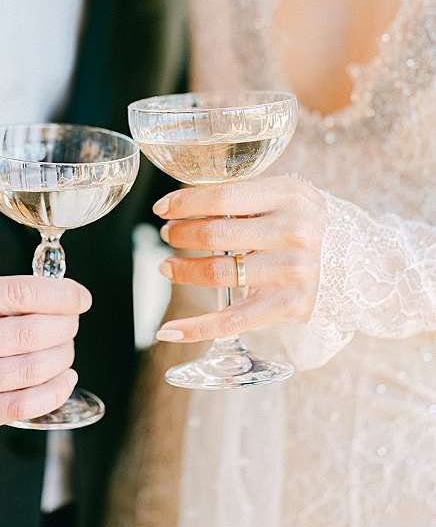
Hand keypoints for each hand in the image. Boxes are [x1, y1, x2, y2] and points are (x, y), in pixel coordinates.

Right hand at [0, 275, 91, 442]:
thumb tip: (39, 300)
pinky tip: (62, 380)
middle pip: (32, 333)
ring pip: (31, 369)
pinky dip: (51, 392)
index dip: (62, 296)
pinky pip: (18, 406)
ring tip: (66, 351)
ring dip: (63, 358)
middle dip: (67, 327)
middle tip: (72, 324)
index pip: (20, 293)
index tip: (80, 297)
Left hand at [153, 175, 326, 341]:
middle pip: (214, 235)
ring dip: (182, 270)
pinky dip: (195, 328)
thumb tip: (189, 203)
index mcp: (288, 196)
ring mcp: (292, 271)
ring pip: (217, 273)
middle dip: (179, 234)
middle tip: (167, 234)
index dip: (184, 203)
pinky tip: (168, 331)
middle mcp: (292, 231)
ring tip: (168, 266)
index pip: (222, 197)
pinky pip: (231, 320)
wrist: (363, 263)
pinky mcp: (289, 306)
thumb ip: (250, 198)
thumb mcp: (291, 197)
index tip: (162, 207)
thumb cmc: (314, 225)